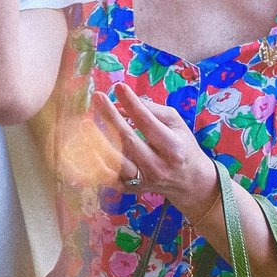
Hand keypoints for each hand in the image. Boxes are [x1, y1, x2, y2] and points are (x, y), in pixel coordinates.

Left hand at [85, 84, 218, 222]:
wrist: (190, 183)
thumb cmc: (182, 146)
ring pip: (116, 162)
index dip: (133, 105)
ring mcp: (143, 180)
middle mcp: (158, 166)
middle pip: (129, 141)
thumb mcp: (175, 123)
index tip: (119, 87)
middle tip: (97, 97)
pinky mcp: (131, 189)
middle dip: (111, 117)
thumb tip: (120, 102)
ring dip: (98, 142)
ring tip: (85, 123)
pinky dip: (95, 164)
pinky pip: (108, 178)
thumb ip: (150, 110)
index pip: (149, 123)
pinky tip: (86, 149)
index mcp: (173, 147)